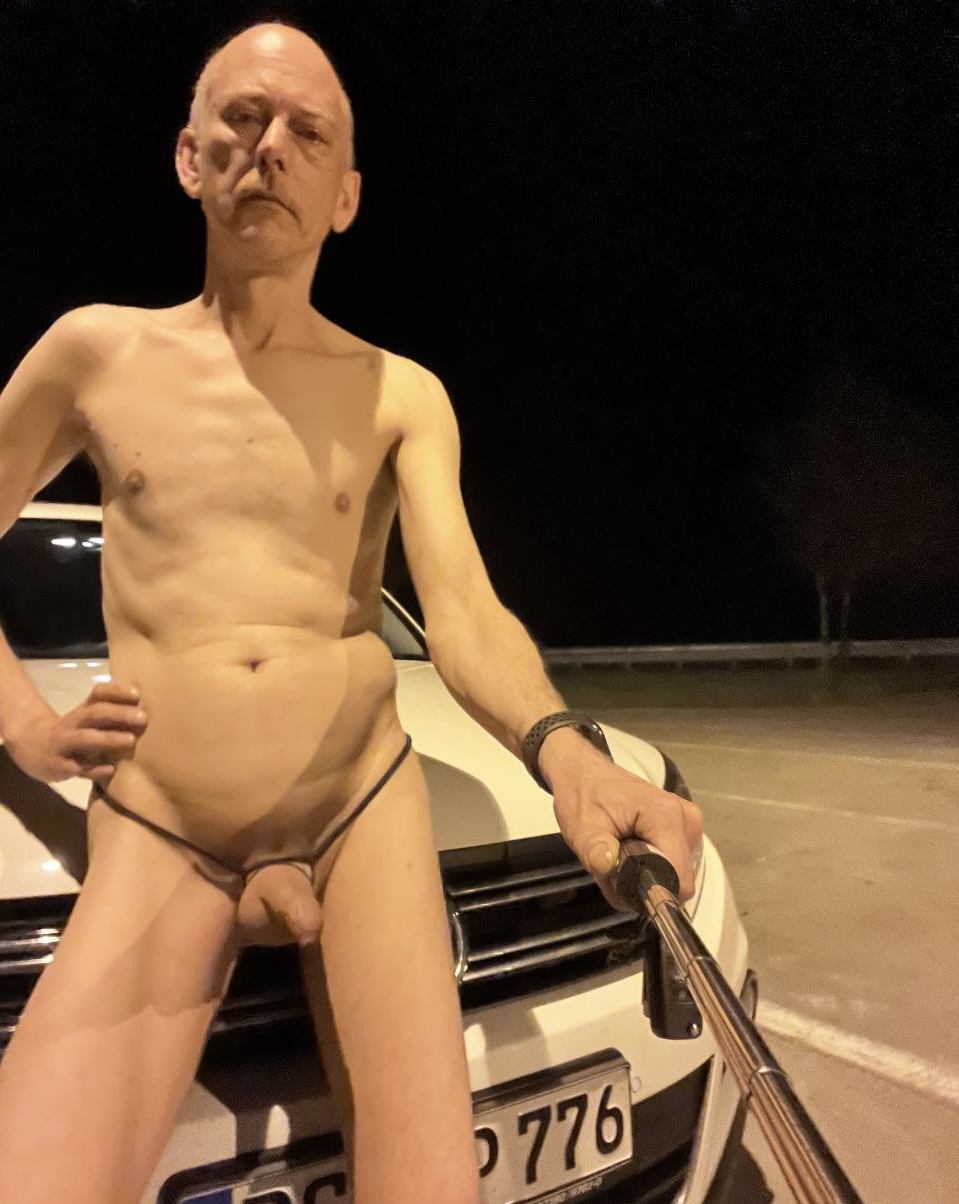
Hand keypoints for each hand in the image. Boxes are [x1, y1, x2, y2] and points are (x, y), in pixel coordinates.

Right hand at [5, 681, 146, 785]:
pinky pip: (78, 769)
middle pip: (94, 713)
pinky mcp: (59, 767)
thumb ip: (112, 712)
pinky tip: (111, 769)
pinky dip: (95, 769)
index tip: (137, 694)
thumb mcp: (87, 718)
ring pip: (85, 739)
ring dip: (108, 739)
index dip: (117, 692)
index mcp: (83, 709)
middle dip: (118, 714)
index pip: (99, 694)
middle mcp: (73, 723)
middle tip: (143, 717)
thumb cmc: (73, 732)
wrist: (32, 748)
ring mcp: (64, 745)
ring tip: (131, 740)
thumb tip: (146, 709)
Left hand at [550, 749, 703, 906]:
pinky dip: (652, 865)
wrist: (585, 773)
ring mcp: (688, 823)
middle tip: (615, 866)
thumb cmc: (584, 795)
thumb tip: (608, 865)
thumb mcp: (581, 827)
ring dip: (647, 875)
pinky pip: (674, 862)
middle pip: (678, 879)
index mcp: (666, 816)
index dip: (653, 893)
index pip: (679, 879)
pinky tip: (632, 850)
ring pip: (675, 874)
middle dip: (646, 884)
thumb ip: (594, 850)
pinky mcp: (684, 827)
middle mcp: (686, 819)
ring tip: (621, 855)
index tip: (625, 886)